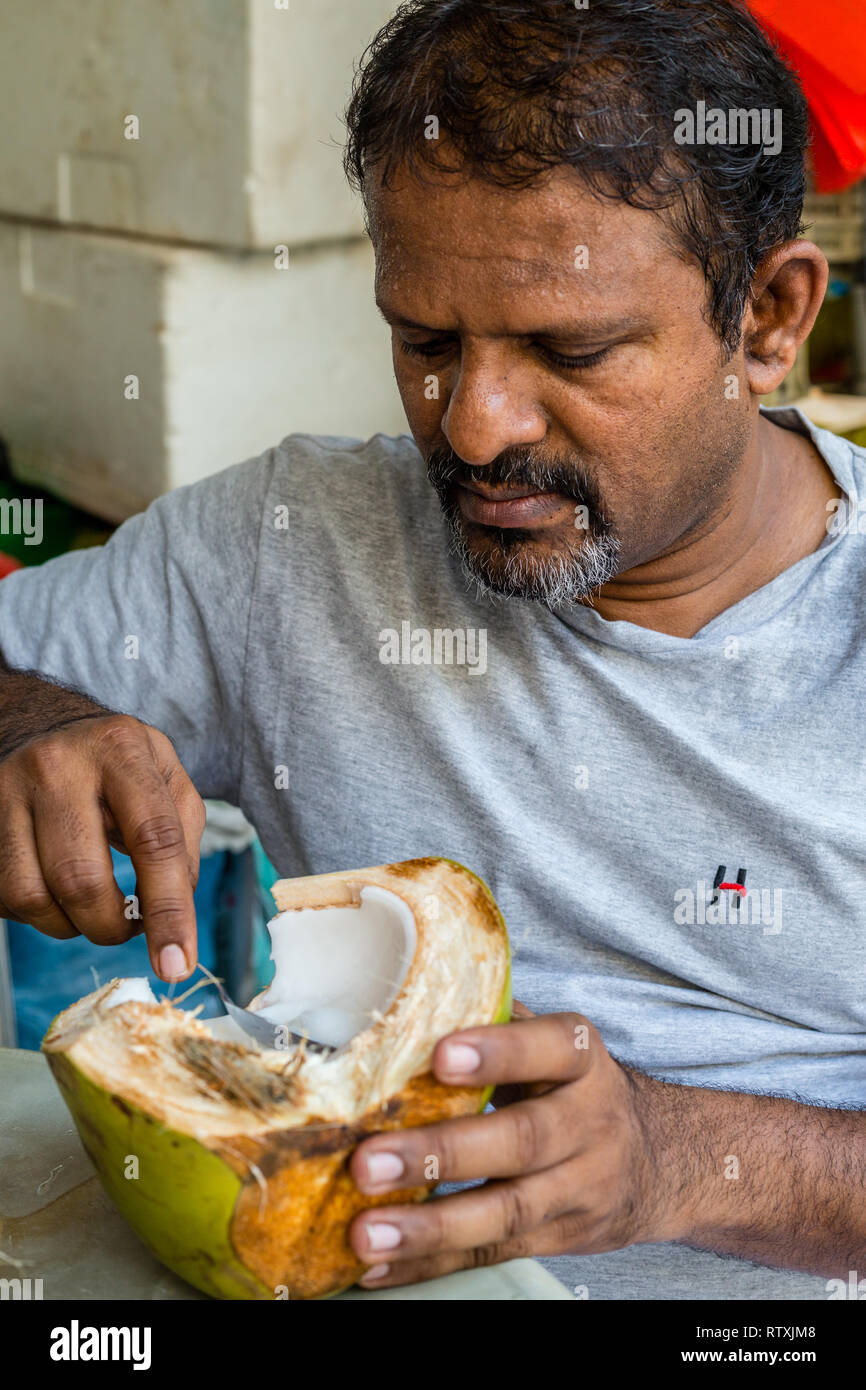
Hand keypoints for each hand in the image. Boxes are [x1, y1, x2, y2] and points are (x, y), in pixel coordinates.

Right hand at [0, 714, 204, 979]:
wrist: (36, 721)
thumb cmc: (113, 761)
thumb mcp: (165, 775)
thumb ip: (182, 840)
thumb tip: (174, 915)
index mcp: (121, 750)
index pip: (153, 841)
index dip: (170, 911)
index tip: (176, 963)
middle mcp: (58, 766)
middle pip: (82, 880)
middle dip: (110, 927)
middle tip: (125, 926)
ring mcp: (6, 789)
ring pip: (32, 897)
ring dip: (67, 926)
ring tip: (87, 909)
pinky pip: (2, 895)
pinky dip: (33, 912)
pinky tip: (51, 889)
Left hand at [348, 1008, 675, 1287]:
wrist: (659, 1161)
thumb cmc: (572, 1086)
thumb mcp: (553, 1043)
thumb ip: (495, 1021)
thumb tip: (406, 1002)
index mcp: (581, 1058)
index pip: (549, 1048)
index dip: (498, 1052)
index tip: (440, 1055)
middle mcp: (590, 1123)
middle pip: (521, 1140)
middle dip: (440, 1153)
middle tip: (368, 1161)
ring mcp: (580, 1189)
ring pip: (507, 1211)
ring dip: (430, 1226)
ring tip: (366, 1232)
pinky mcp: (561, 1239)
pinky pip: (493, 1253)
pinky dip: (432, 1264)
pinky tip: (379, 1267)